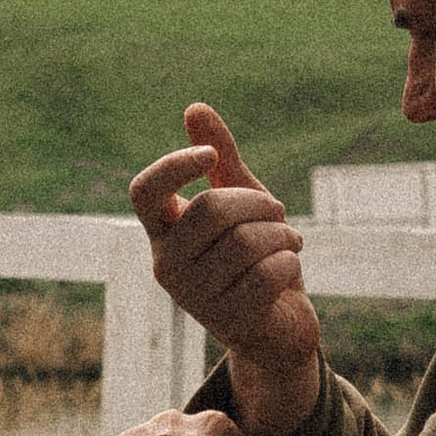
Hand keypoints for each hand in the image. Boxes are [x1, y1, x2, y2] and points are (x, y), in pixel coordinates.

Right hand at [128, 103, 324, 435]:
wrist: (278, 327)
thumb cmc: (254, 256)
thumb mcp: (241, 202)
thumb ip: (220, 159)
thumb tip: (194, 108)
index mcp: (163, 232)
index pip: (145, 192)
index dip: (174, 165)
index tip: (209, 155)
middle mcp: (167, 265)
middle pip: (210, 208)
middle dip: (258, 202)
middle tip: (278, 213)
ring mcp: (193, 298)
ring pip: (246, 241)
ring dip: (282, 234)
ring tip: (290, 241)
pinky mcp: (227, 321)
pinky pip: (268, 272)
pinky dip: (290, 260)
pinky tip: (290, 267)